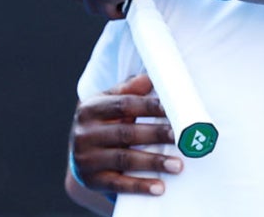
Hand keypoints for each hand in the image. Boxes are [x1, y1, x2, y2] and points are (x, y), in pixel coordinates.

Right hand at [69, 73, 182, 197]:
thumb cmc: (105, 122)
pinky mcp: (91, 180)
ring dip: (154, 162)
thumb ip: (129, 89)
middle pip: (127, 132)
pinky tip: (159, 187)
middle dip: (157, 134)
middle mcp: (84, 133)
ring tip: (178, 164)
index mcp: (90, 108)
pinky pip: (118, 183)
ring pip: (124, 158)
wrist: (81, 154)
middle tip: (182, 137)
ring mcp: (86, 158)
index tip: (175, 109)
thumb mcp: (110, 102)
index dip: (151, 106)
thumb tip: (151, 78)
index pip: (125, 104)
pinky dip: (140, 186)